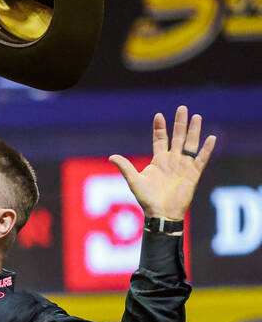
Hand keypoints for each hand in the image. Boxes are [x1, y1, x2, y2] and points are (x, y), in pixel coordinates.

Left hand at [109, 105, 216, 220]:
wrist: (161, 213)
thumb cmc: (147, 199)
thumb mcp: (134, 180)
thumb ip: (125, 167)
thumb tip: (111, 156)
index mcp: (158, 160)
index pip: (160, 139)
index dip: (160, 128)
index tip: (159, 115)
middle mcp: (172, 160)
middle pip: (177, 137)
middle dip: (179, 123)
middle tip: (182, 108)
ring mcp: (183, 166)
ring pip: (190, 144)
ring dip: (193, 131)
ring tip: (196, 116)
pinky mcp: (193, 174)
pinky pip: (201, 159)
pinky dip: (206, 149)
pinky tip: (210, 138)